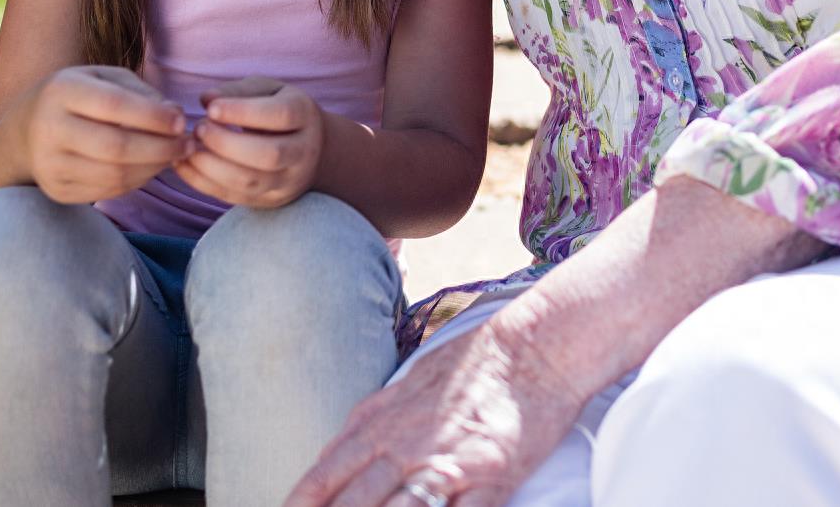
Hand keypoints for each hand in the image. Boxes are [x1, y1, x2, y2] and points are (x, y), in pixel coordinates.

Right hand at [24, 64, 187, 203]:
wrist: (25, 131)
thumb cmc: (78, 98)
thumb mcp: (104, 79)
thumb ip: (141, 93)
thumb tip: (175, 115)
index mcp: (62, 91)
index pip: (114, 106)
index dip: (154, 116)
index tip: (182, 120)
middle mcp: (49, 129)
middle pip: (116, 147)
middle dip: (161, 148)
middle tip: (187, 145)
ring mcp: (49, 164)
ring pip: (114, 175)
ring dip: (153, 168)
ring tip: (173, 156)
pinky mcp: (57, 190)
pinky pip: (107, 191)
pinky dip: (137, 181)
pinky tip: (149, 167)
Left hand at [175, 76, 323, 208]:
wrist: (311, 150)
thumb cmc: (280, 111)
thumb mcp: (268, 91)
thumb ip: (239, 91)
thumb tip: (207, 98)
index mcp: (305, 115)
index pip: (280, 116)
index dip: (243, 112)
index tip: (211, 109)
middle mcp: (303, 152)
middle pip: (269, 155)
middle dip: (225, 143)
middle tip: (198, 129)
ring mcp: (288, 181)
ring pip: (250, 182)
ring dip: (211, 166)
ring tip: (188, 149)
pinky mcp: (269, 200)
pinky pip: (233, 196)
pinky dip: (203, 182)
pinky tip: (184, 165)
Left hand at [284, 316, 587, 506]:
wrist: (538, 348)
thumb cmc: (474, 363)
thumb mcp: (408, 381)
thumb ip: (368, 418)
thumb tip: (332, 449)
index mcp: (383, 423)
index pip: (325, 475)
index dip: (301, 503)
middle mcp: (406, 448)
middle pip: (353, 504)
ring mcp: (446, 467)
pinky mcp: (487, 482)